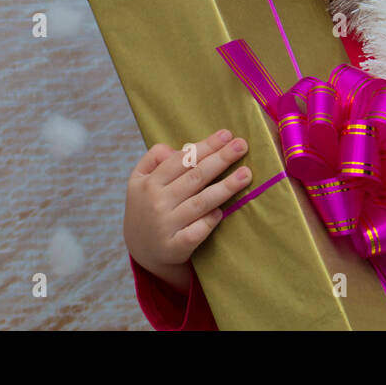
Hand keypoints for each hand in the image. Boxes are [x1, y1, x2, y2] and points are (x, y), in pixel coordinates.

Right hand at [123, 129, 252, 287]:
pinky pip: (196, 232)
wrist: (140, 249)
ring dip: (225, 187)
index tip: (226, 135)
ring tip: (246, 174)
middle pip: (194, 177)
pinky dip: (209, 221)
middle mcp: (156, 202)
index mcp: (149, 182)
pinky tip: (222, 212)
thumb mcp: (139, 179)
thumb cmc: (147, 206)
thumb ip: (154, 158)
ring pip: (200, 203)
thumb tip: (178, 149)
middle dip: (220, 159)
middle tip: (242, 146)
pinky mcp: (174, 248)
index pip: (181, 160)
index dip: (205, 146)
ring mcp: (165, 226)